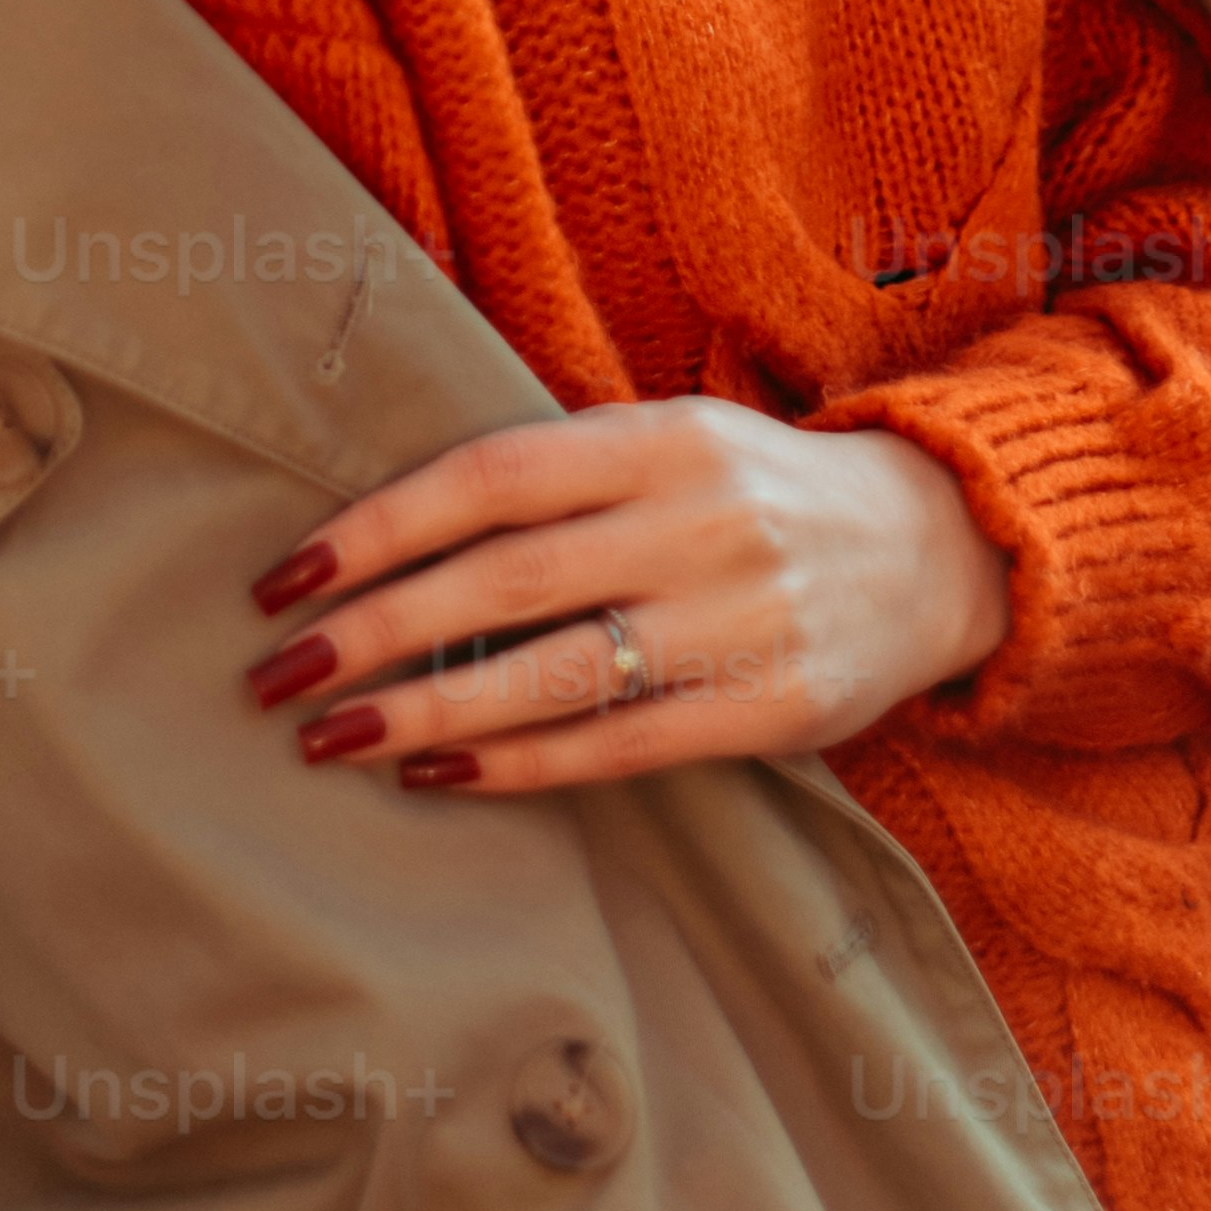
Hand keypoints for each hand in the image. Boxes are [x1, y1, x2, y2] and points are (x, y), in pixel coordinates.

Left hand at [240, 397, 1014, 792]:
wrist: (936, 546)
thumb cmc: (753, 492)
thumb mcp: (670, 440)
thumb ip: (558, 476)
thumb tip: (388, 535)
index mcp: (661, 438)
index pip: (490, 475)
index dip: (378, 526)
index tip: (285, 577)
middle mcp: (697, 522)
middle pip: (501, 580)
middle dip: (372, 630)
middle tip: (275, 675)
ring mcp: (738, 619)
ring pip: (551, 674)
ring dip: (425, 710)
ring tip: (331, 738)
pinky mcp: (769, 709)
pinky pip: (618, 746)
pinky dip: (519, 763)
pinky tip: (438, 772)